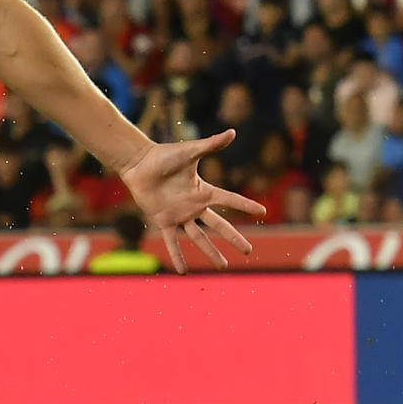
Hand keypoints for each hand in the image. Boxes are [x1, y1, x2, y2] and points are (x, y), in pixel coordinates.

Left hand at [118, 129, 265, 273]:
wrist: (139, 163)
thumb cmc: (164, 155)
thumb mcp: (190, 151)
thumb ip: (211, 144)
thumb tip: (233, 132)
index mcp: (203, 191)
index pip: (230, 200)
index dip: (246, 206)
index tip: (263, 212)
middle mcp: (194, 206)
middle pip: (219, 225)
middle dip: (234, 238)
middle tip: (249, 251)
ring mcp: (179, 215)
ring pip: (199, 238)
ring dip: (211, 252)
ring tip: (223, 266)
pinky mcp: (163, 221)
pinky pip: (172, 242)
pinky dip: (177, 256)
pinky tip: (183, 271)